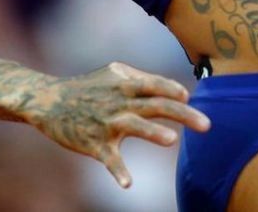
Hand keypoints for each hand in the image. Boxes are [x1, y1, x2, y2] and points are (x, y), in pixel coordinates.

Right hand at [24, 61, 210, 188]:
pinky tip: (128, 184)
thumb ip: (140, 78)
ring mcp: (107, 123)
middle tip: (208, 125)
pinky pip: (109, 159)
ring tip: (171, 140)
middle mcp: (120, 101)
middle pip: (157, 105)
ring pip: (134, 126)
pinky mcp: (94, 144)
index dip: (174, 90)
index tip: (189, 97)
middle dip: (183, 113)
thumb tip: (171, 88)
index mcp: (125, 83)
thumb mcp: (113, 73)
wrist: (49, 100)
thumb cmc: (87, 87)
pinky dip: (118, 172)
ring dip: (153, 133)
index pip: (157, 85)